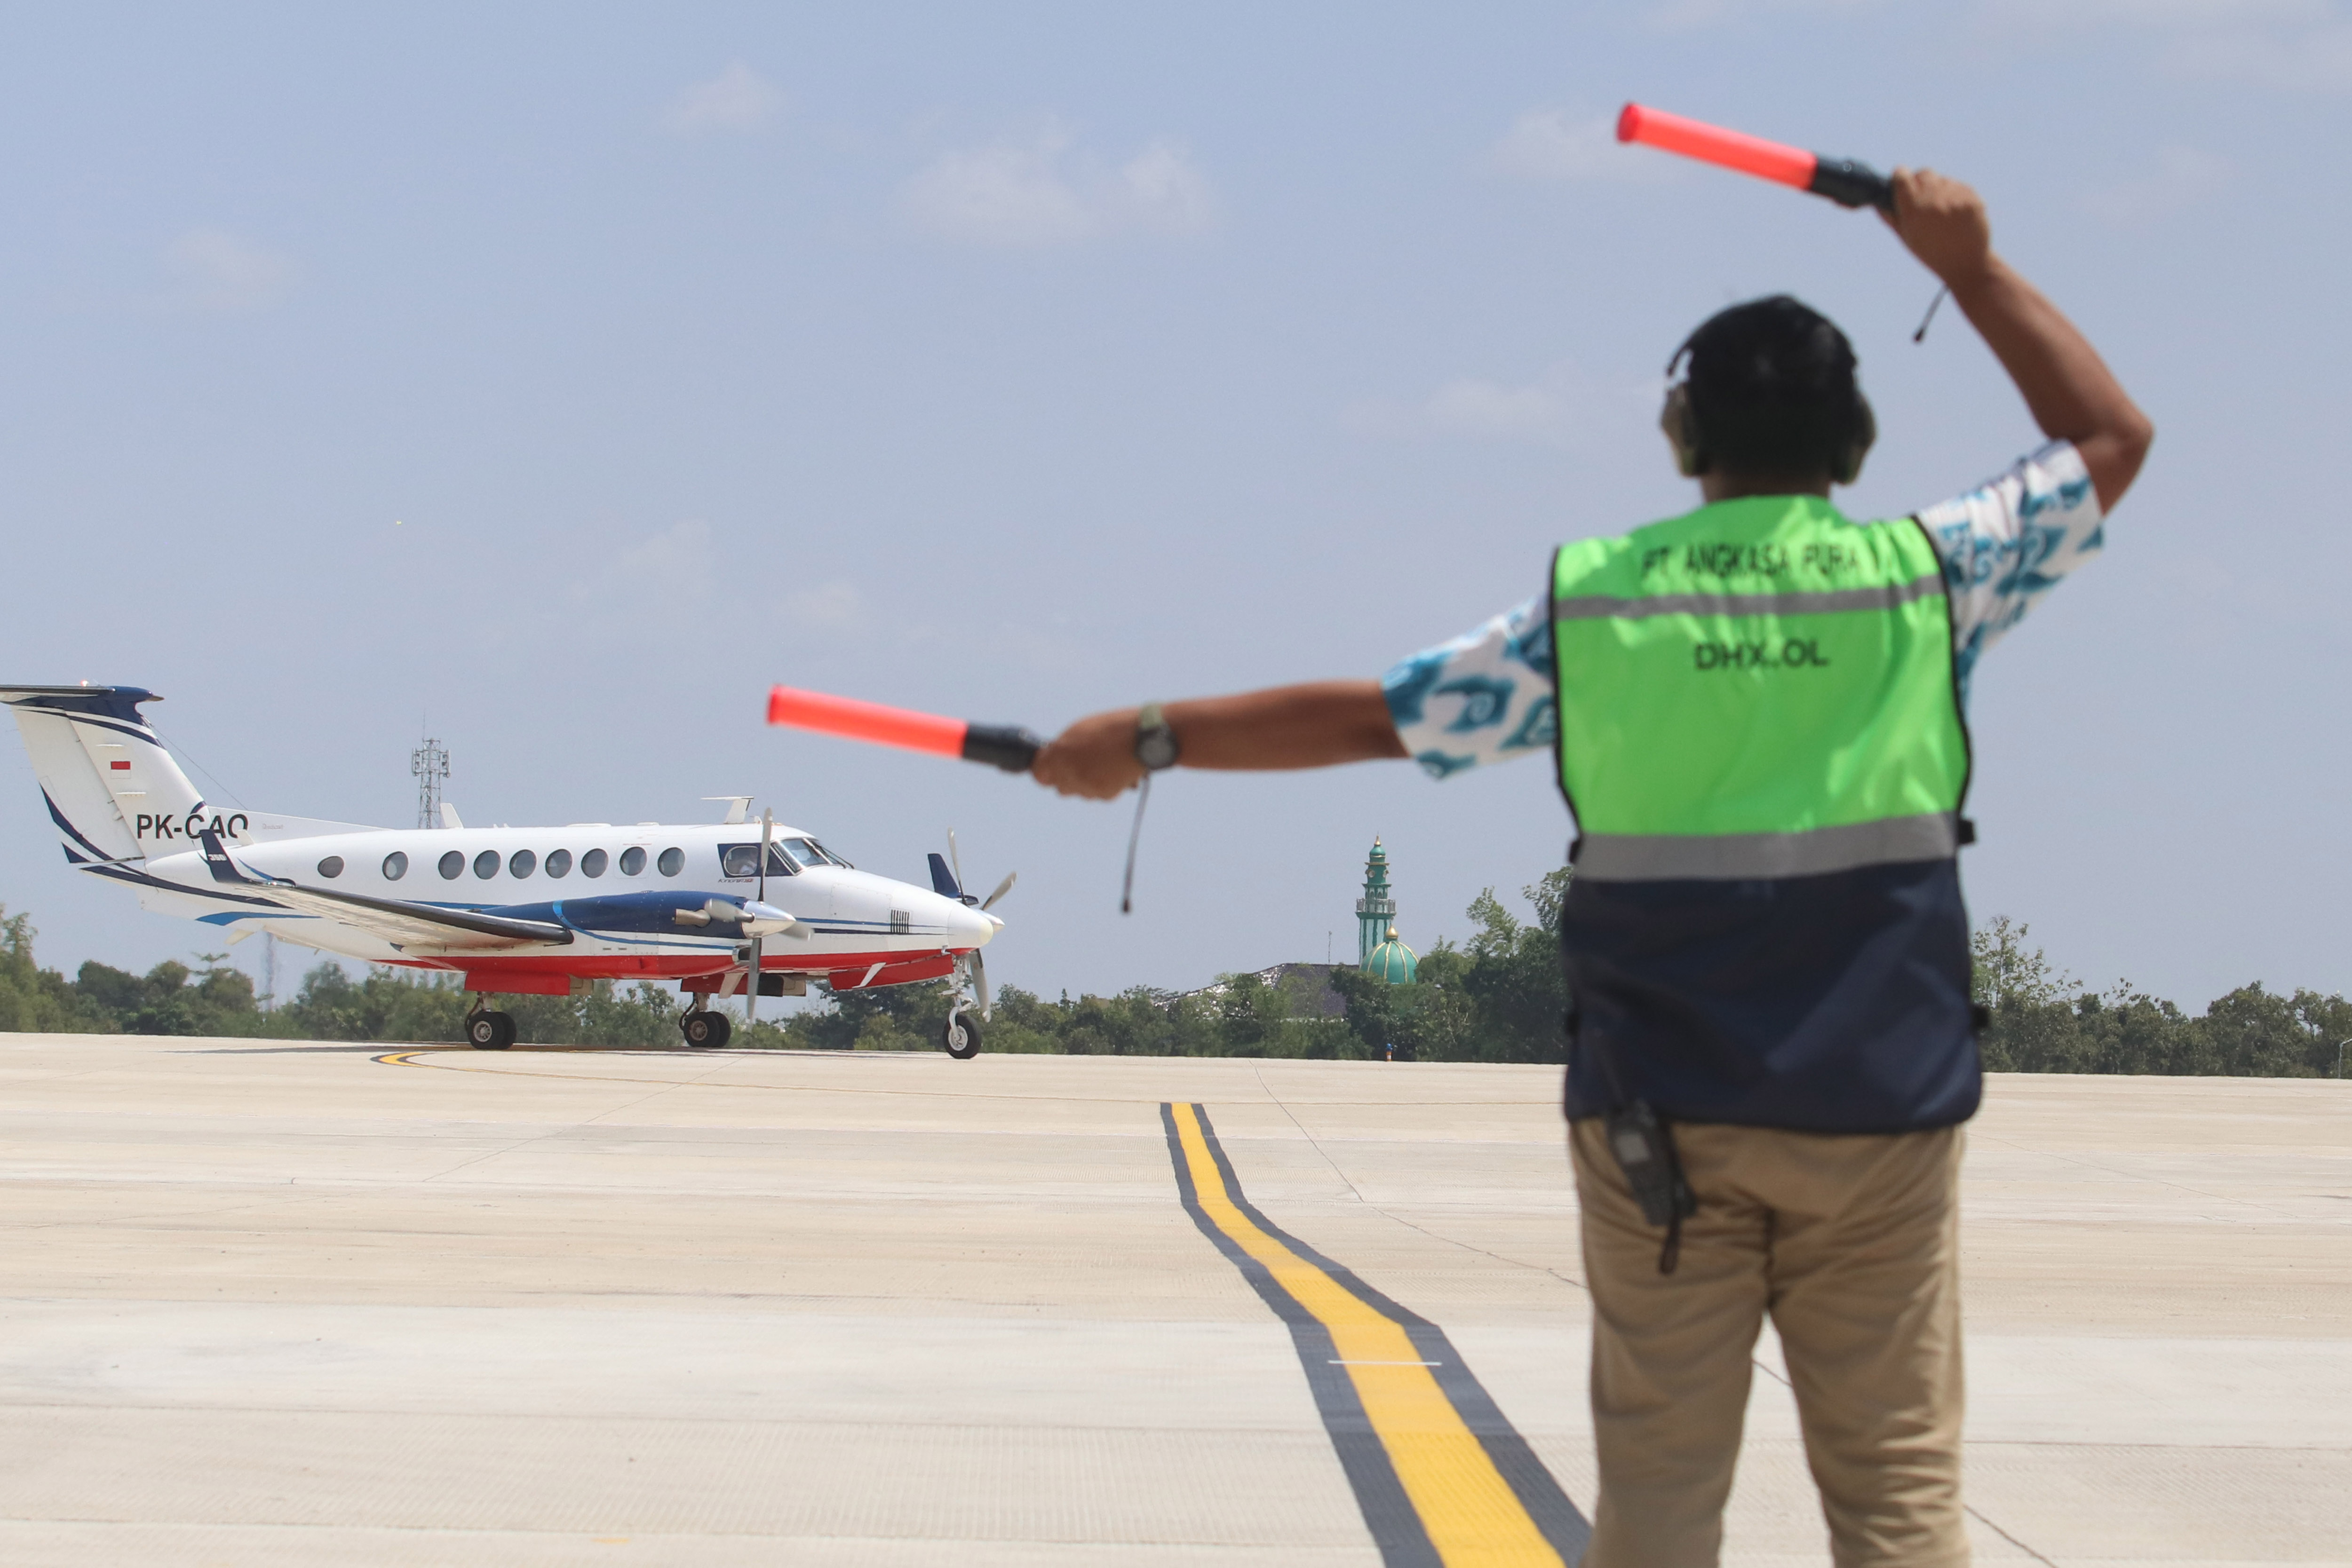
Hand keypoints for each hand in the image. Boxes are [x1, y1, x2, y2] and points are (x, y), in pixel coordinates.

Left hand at [1031, 707, 1144, 799]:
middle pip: (1059, 786)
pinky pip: (1097, 794)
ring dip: (1084, 782)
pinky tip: (1112, 770)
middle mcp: (1070, 774)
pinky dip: (1102, 785)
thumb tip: (1054, 757)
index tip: (1050, 766)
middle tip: (1080, 764)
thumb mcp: (1080, 730)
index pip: (1039, 774)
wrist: (1143, 737)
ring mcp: (1087, 787)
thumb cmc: (1111, 728)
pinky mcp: (1105, 795)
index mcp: (1059, 754)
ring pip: (1079, 792)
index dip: (1045, 769)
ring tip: (1101, 764)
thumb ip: (1063, 747)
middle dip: (1065, 777)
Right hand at [1881, 167, 1991, 289]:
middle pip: (1923, 173)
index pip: (1902, 175)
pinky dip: (1955, 195)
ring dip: (1939, 189)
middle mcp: (1934, 200)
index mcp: (1913, 210)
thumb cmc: (1931, 254)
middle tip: (1922, 198)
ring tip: (1942, 212)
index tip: (1901, 182)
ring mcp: (1955, 198)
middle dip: (1920, 182)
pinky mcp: (1972, 198)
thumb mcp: (1906, 238)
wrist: (1966, 264)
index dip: (1900, 178)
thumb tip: (1878, 202)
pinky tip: (1955, 213)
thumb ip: (1890, 217)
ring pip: (1942, 179)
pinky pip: (1959, 186)